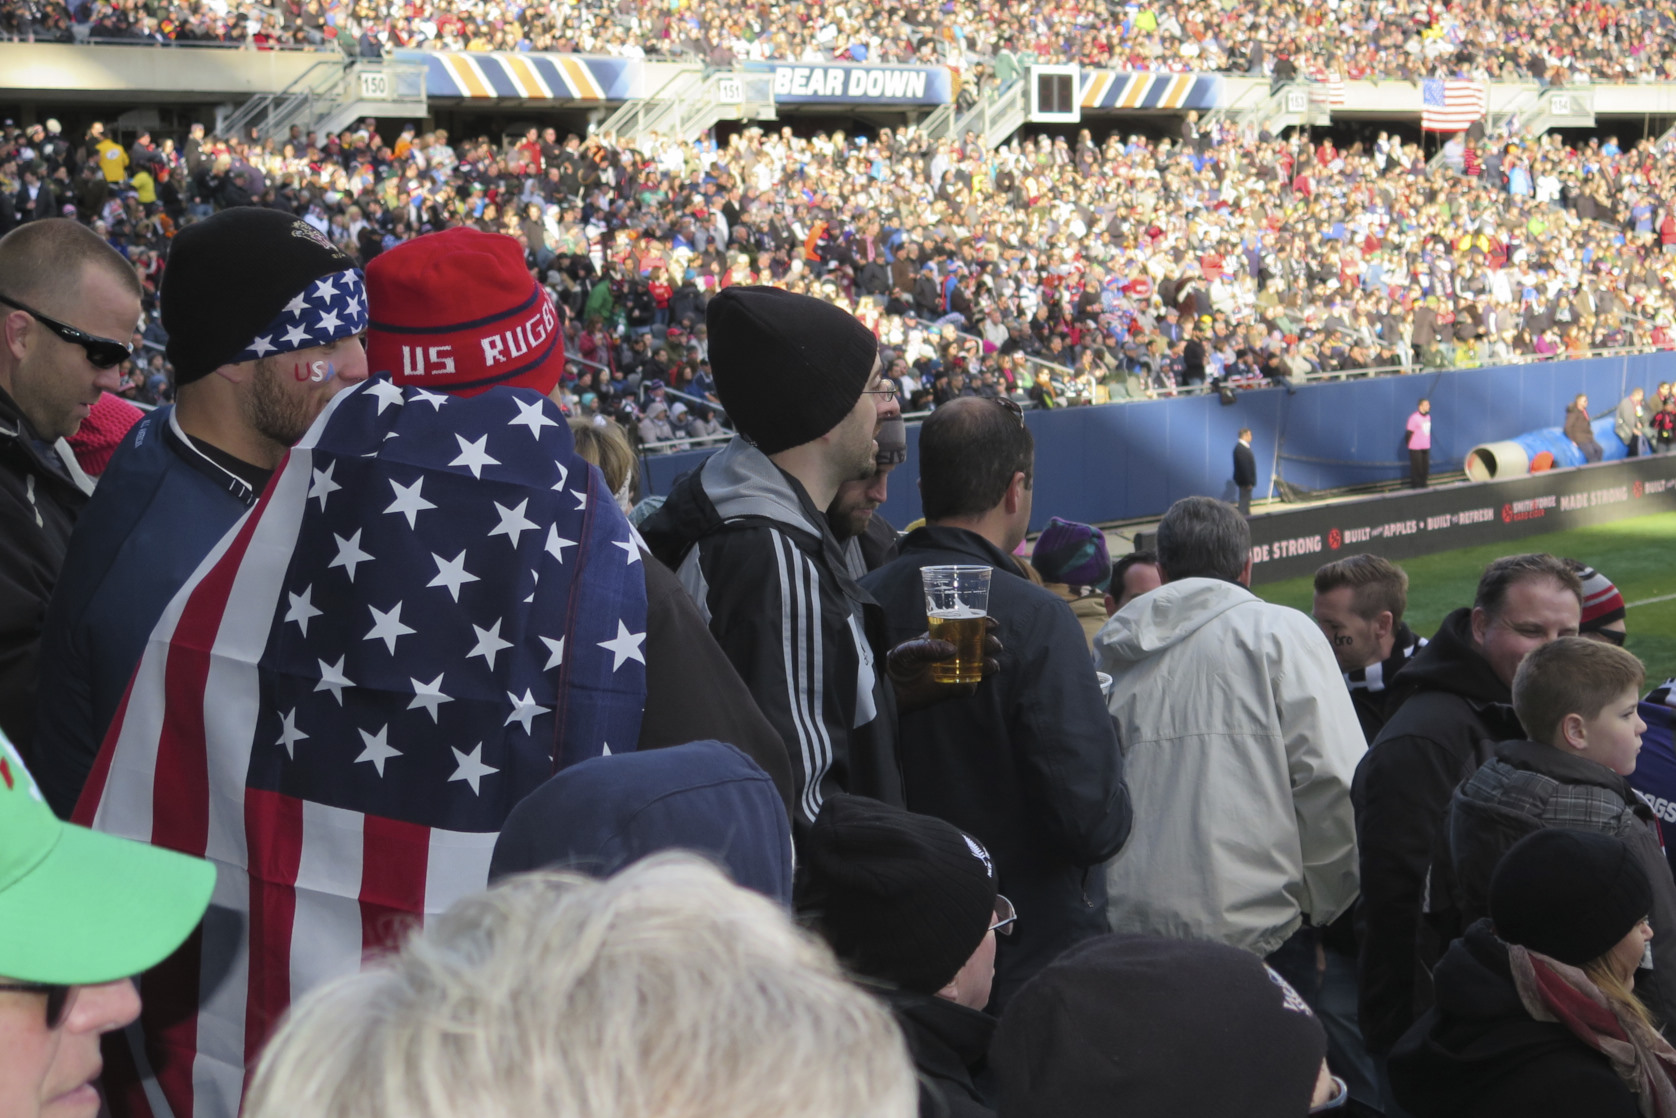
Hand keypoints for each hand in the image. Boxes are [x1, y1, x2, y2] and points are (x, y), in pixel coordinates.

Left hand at [886, 616, 1001, 712]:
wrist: (889, 688)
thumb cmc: (897, 662)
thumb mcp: (907, 650)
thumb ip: (926, 647)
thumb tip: (952, 649)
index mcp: (943, 636)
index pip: (967, 626)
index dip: (983, 623)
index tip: (992, 624)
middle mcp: (952, 652)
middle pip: (979, 645)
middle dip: (990, 644)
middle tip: (994, 646)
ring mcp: (954, 670)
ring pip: (978, 666)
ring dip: (987, 665)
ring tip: (990, 666)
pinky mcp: (951, 689)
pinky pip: (967, 688)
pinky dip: (971, 687)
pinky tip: (969, 685)